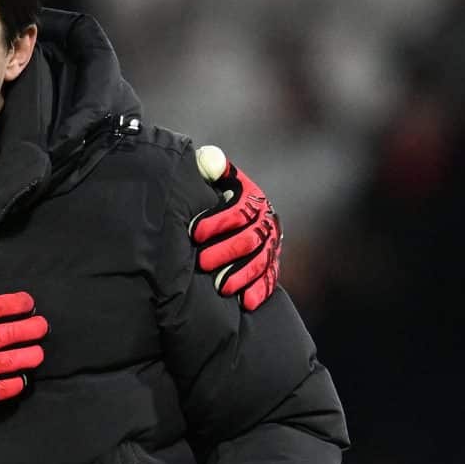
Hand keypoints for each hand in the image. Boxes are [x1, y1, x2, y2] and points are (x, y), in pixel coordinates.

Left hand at [188, 145, 280, 311]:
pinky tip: (245, 302)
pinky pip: (269, 278)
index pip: (239, 210)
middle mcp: (265, 220)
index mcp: (251, 197)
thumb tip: (212, 161)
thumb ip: (209, 165)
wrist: (224, 212)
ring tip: (221, 287)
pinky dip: (259, 291)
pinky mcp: (270, 263)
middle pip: (251, 239)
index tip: (194, 233)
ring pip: (261, 261)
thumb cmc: (210, 192)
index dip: (217, 222)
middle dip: (226, 252)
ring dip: (242, 275)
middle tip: (203, 263)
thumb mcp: (210, 175)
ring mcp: (270, 244)